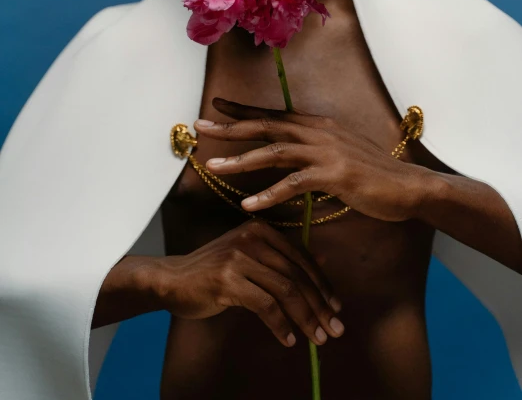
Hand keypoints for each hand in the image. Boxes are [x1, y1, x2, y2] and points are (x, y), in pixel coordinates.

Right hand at [147, 220, 343, 346]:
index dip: (322, 284)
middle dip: (319, 305)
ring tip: (317, 338)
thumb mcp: (250, 257)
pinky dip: (281, 325)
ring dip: (306, 318)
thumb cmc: (213, 270)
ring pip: (285, 290)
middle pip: (296, 275)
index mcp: (260, 229)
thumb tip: (322, 262)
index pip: (300, 257)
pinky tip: (288, 339)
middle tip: (334, 329)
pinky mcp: (228, 279)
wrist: (172, 279)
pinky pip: (265, 305)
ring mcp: (239, 257)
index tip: (335, 307)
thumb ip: (282, 258)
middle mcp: (252, 238)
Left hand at [197, 98, 433, 221]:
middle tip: (200, 126)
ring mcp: (327, 151)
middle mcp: (319, 131)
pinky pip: (294, 183)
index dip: (244, 109)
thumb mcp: (339, 155)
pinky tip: (249, 206)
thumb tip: (290, 156)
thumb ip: (313, 152)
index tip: (216, 104)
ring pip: (274, 151)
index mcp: (318, 125)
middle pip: (266, 124)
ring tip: (212, 167)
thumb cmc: (374, 174)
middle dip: (231, 125)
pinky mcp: (335, 174)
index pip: (274, 113)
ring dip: (241, 159)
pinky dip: (269, 194)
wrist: (409, 186)